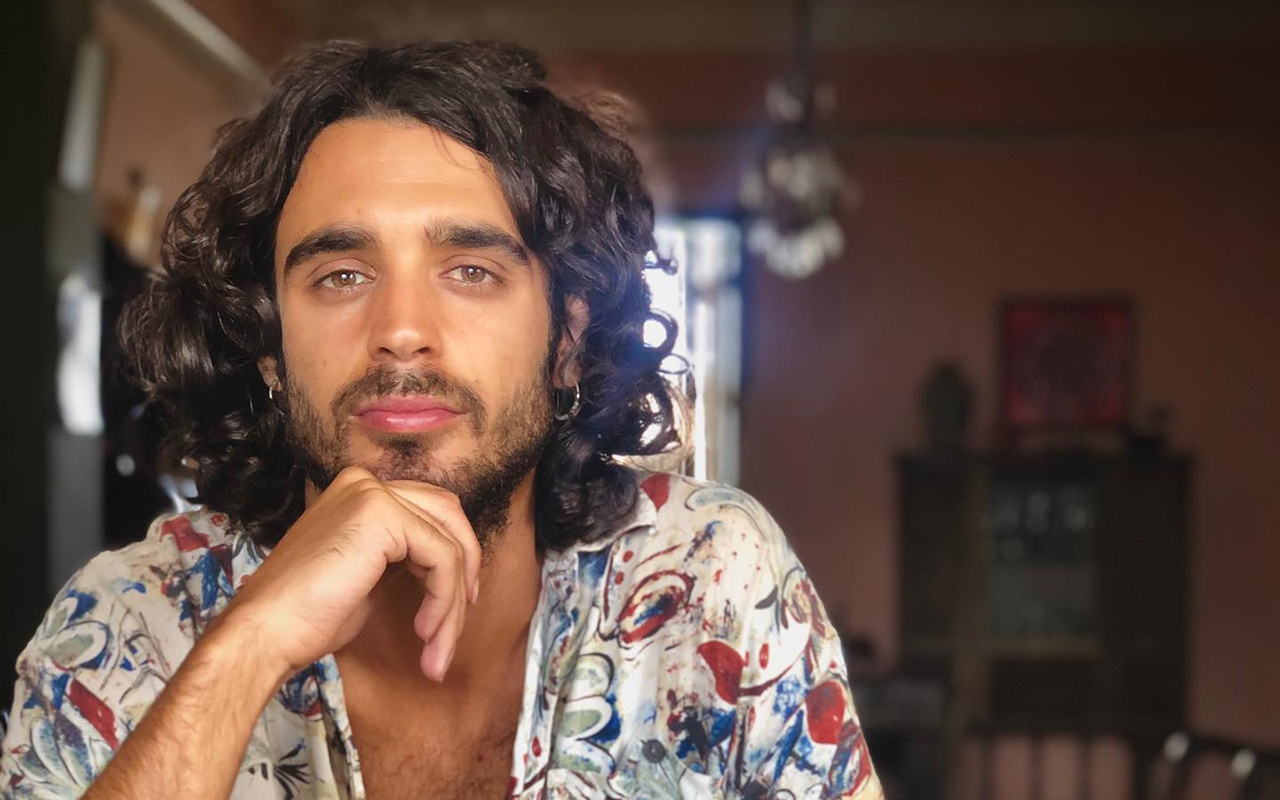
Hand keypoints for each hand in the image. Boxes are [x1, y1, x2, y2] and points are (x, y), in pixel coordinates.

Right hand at [221, 466, 480, 681]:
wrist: (265, 633)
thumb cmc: (308, 616)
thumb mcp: (367, 575)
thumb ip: (402, 558)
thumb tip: (449, 565)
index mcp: (360, 493)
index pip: (431, 513)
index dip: (455, 558)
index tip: (454, 607)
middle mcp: (366, 484)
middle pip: (449, 517)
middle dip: (464, 572)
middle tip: (455, 625)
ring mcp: (373, 494)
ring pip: (449, 544)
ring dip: (452, 603)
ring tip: (437, 648)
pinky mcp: (382, 515)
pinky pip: (442, 559)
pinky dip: (443, 600)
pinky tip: (424, 632)